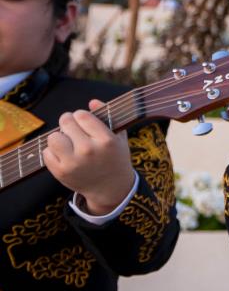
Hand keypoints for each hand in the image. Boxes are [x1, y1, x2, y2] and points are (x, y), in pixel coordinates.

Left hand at [42, 101, 137, 215]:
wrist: (111, 188)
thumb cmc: (115, 158)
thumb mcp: (119, 137)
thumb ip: (107, 116)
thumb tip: (92, 102)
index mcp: (106, 140)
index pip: (82, 115)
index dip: (80, 115)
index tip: (83, 120)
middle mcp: (89, 151)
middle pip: (66, 123)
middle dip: (67, 122)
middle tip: (71, 128)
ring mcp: (73, 163)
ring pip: (53, 137)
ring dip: (58, 137)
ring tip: (67, 142)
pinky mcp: (61, 172)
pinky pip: (47, 153)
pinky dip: (53, 152)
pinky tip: (64, 155)